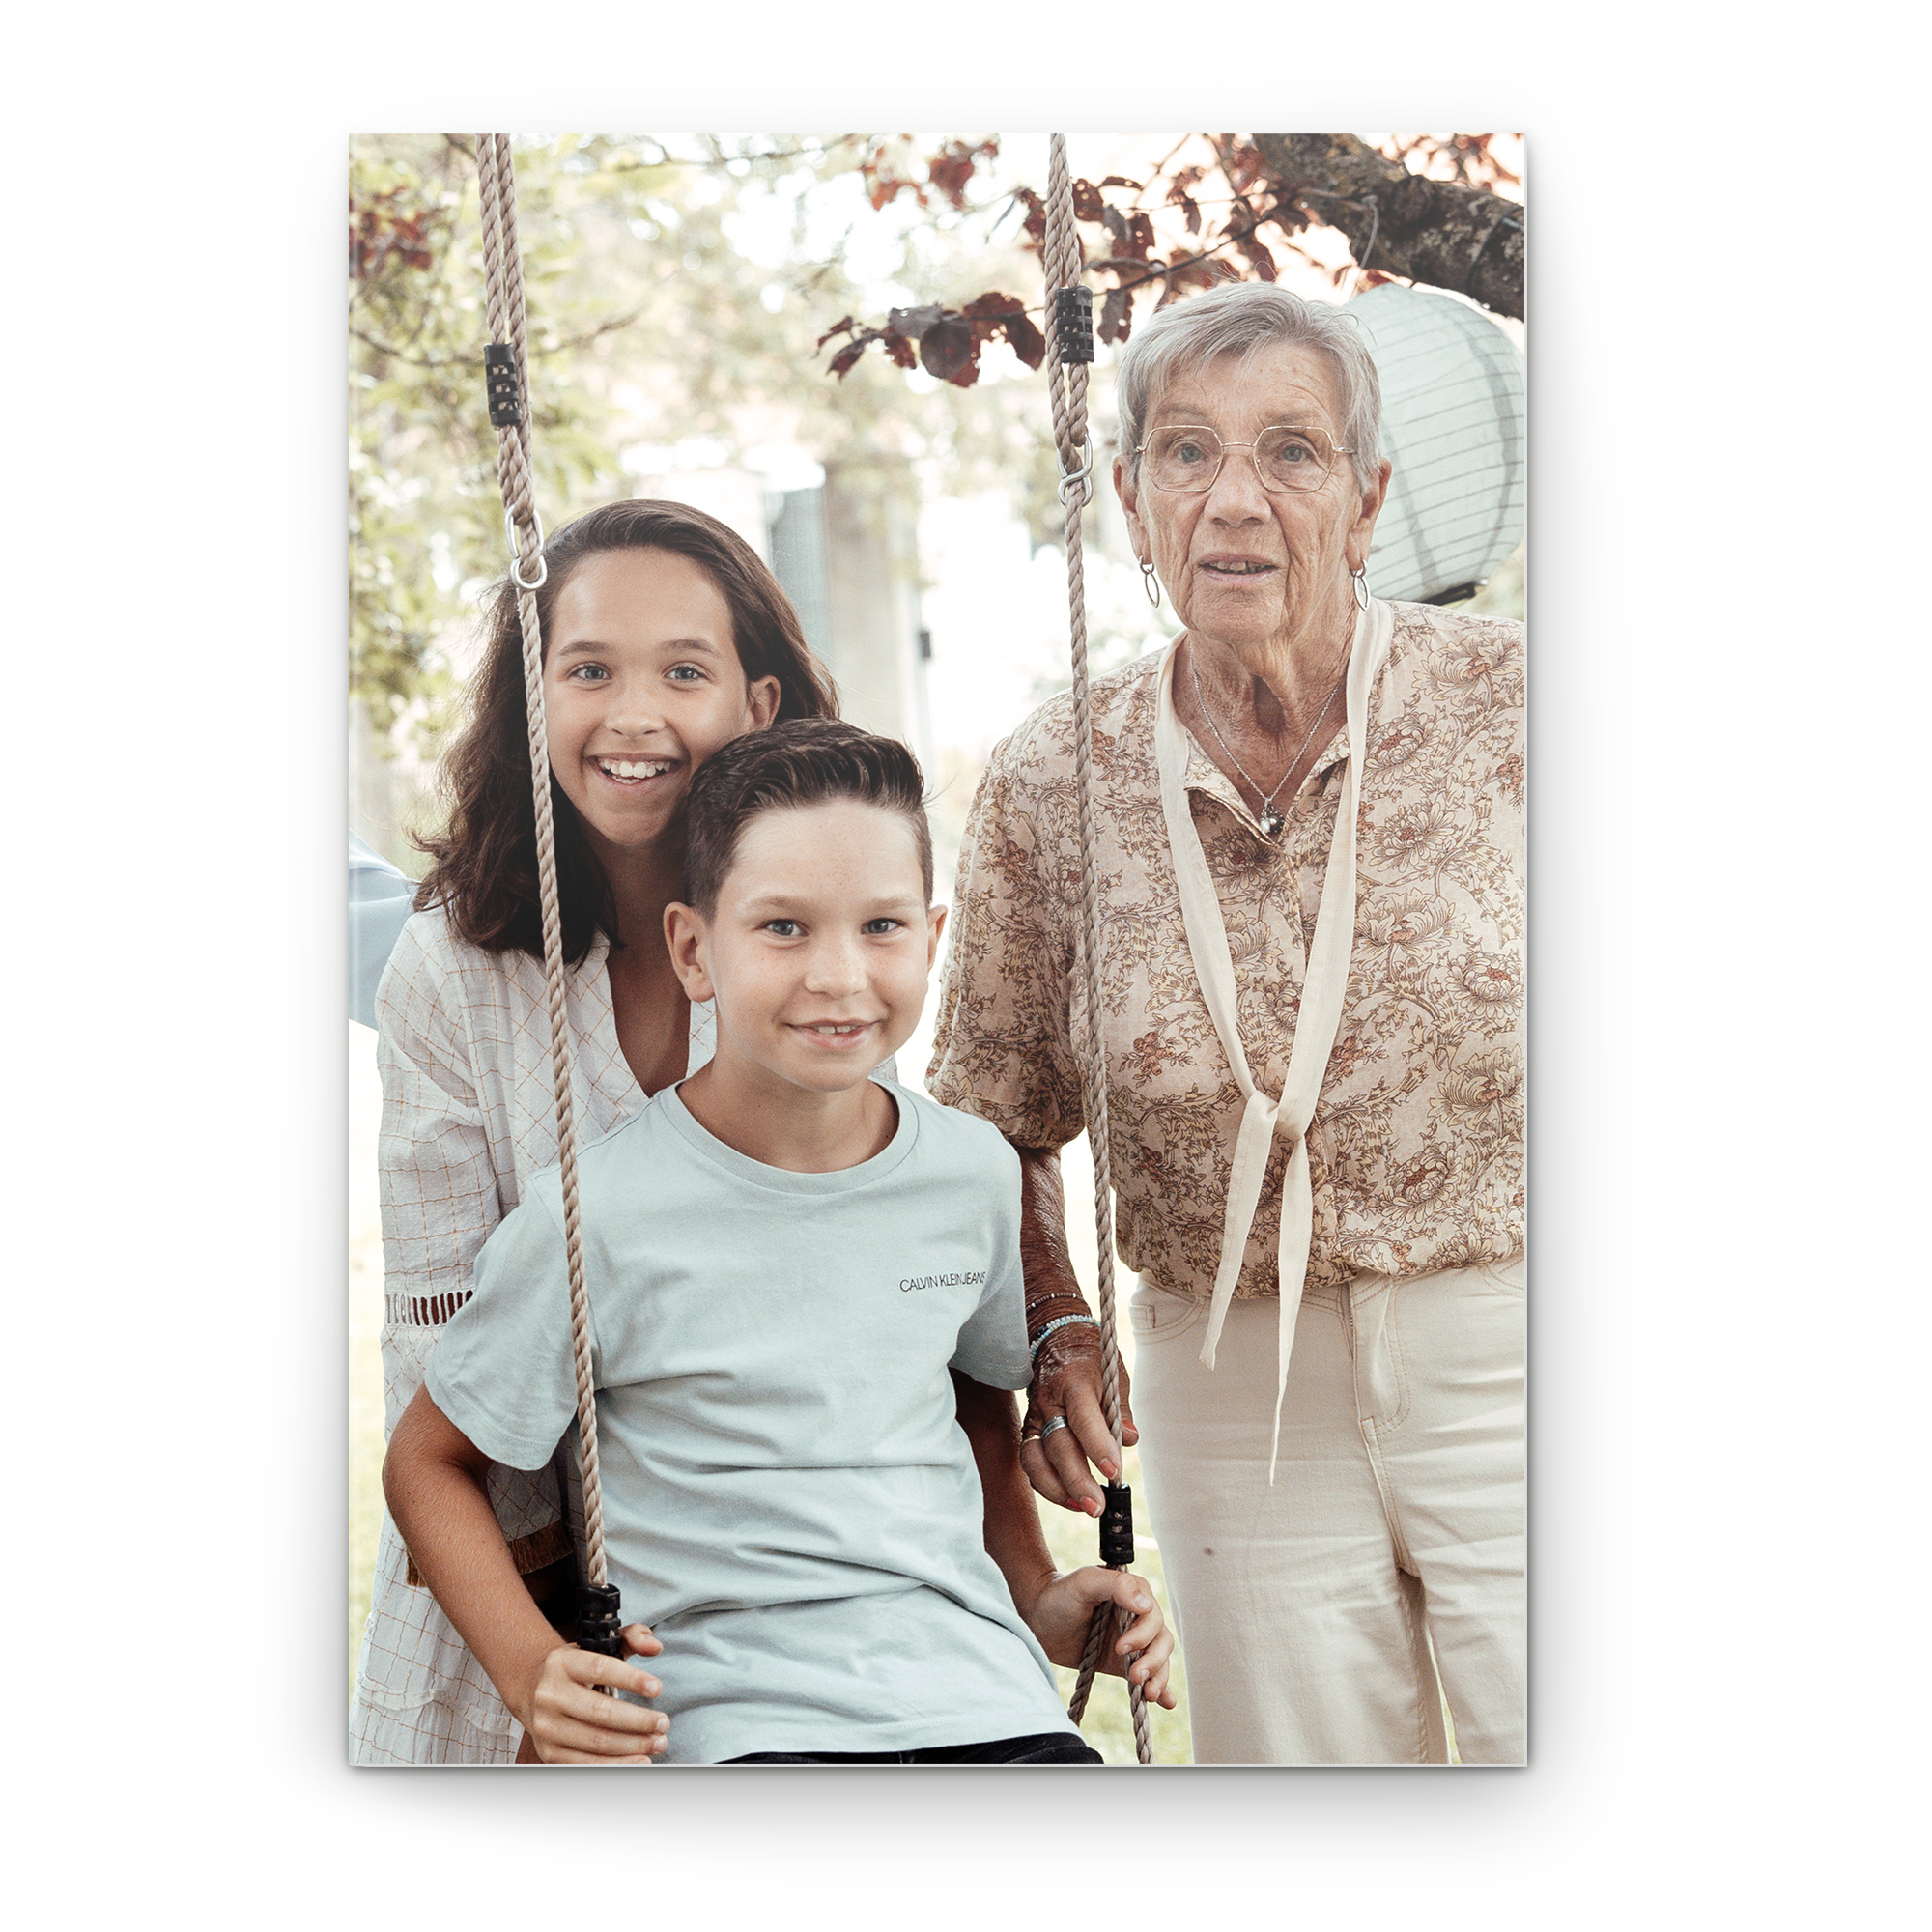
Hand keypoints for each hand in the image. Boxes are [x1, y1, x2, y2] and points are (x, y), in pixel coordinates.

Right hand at [522, 1623, 668, 1764]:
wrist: (535, 1693)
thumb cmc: (578, 1669)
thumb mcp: (600, 1645)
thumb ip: (632, 1637)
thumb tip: (655, 1647)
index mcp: (562, 1663)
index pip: (600, 1668)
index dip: (631, 1679)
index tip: (657, 1688)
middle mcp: (550, 1695)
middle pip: (600, 1711)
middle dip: (638, 1721)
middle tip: (663, 1724)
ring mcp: (547, 1727)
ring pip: (596, 1741)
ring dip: (633, 1746)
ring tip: (657, 1742)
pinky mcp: (549, 1753)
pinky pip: (586, 1763)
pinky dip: (616, 1764)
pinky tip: (638, 1760)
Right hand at [1019, 1317, 1137, 1514]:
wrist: (1054, 1337)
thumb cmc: (1091, 1357)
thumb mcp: (1114, 1371)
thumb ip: (1121, 1408)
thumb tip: (1130, 1439)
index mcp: (1074, 1382)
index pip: (1084, 1417)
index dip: (1098, 1446)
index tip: (1114, 1471)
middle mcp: (1049, 1401)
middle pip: (1057, 1446)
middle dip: (1077, 1480)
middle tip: (1097, 1506)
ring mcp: (1034, 1416)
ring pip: (1035, 1459)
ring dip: (1058, 1489)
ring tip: (1083, 1508)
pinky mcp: (1028, 1429)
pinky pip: (1031, 1461)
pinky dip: (1047, 1484)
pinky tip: (1070, 1499)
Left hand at [1021, 1566, 1176, 1709]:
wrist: (1036, 1617)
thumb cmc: (1060, 1594)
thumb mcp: (1085, 1582)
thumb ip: (1117, 1585)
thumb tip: (1146, 1605)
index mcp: (1134, 1594)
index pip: (1152, 1617)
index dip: (1142, 1635)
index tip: (1121, 1647)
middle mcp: (1138, 1617)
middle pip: (1160, 1641)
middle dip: (1153, 1661)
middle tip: (1134, 1676)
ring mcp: (1132, 1641)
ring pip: (1159, 1659)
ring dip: (1159, 1677)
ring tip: (1148, 1694)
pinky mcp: (1122, 1662)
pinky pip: (1147, 1675)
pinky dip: (1161, 1688)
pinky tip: (1166, 1702)